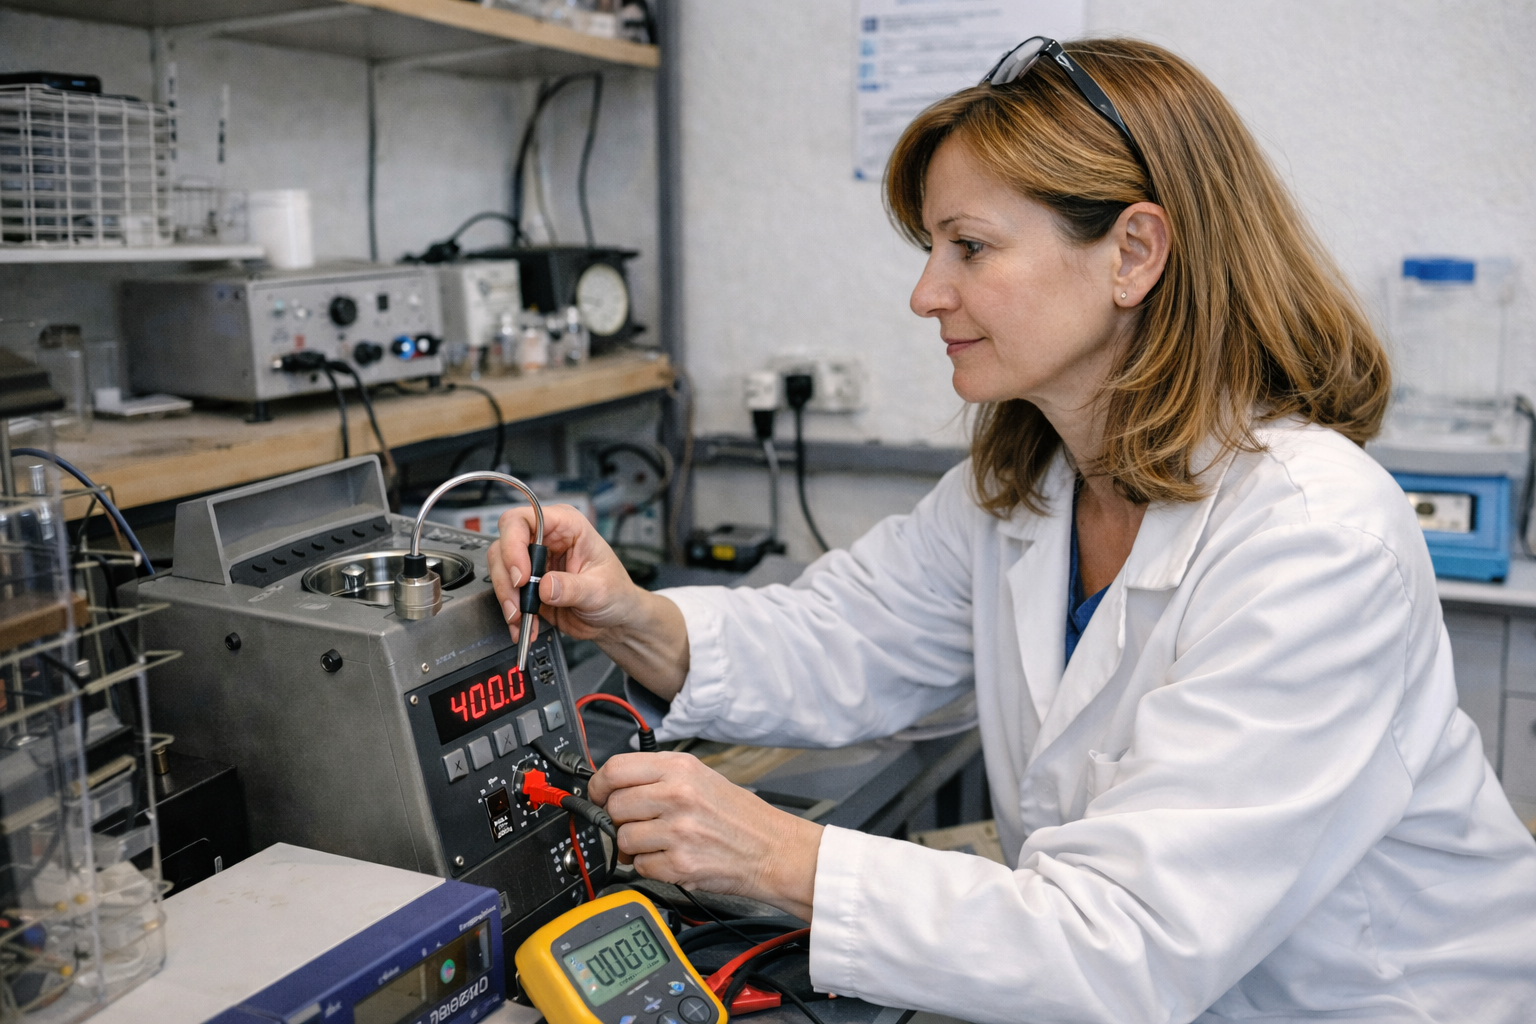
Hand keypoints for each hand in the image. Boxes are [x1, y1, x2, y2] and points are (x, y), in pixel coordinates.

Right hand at [487, 505, 690, 698]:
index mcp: (566, 526)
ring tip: (522, 619)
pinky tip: (524, 626)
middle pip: (503, 545)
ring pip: (500, 570)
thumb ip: (573, 587)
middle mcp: (546, 539)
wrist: (614, 619)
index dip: (514, 544)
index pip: (523, 519)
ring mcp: (533, 562)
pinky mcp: (527, 585)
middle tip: (519, 604)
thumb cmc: (616, 593)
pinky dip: (511, 612)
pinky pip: (506, 593)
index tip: (520, 575)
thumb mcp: (601, 589)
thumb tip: (545, 586)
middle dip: (506, 578)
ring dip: (506, 598)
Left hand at [590, 752, 821, 920]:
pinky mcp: (680, 863)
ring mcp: (678, 830)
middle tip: (637, 823)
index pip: (615, 769)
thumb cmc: (740, 817)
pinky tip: (672, 858)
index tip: (598, 795)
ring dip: (635, 846)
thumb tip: (613, 785)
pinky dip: (650, 867)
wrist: (773, 850)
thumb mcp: (701, 778)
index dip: (598, 785)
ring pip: (623, 838)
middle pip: (614, 806)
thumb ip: (658, 777)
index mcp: (680, 768)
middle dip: (619, 819)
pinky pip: (640, 866)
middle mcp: (677, 794)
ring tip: (661, 842)